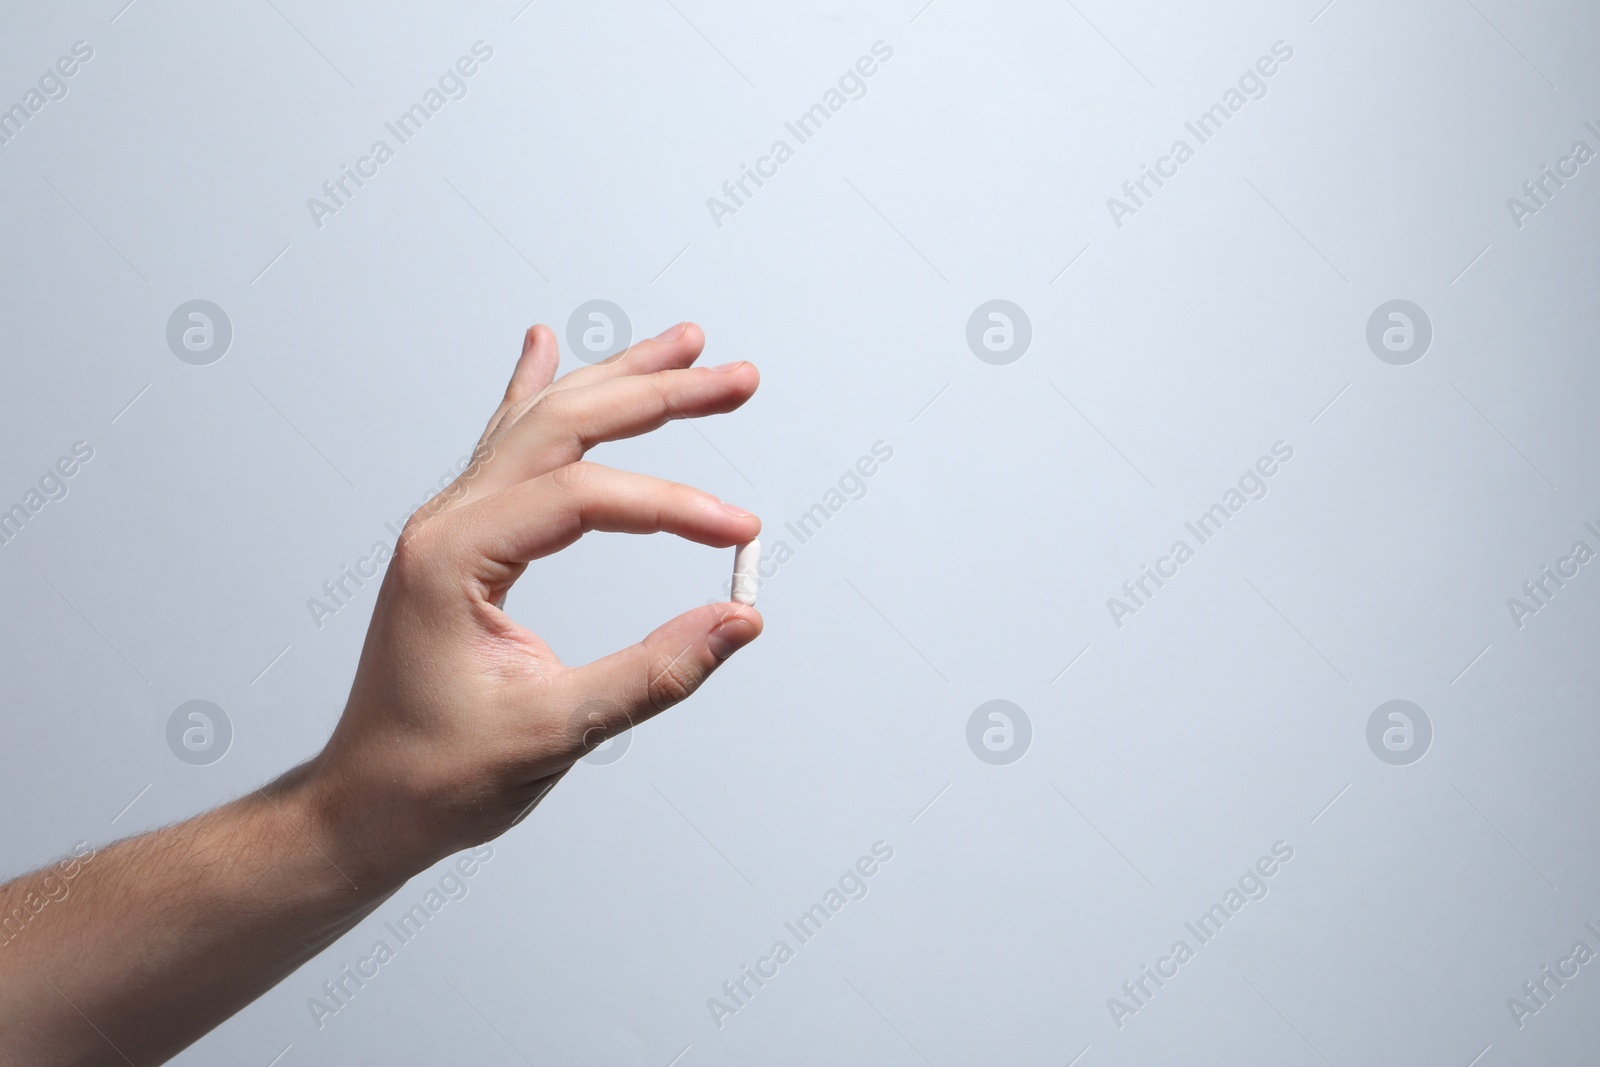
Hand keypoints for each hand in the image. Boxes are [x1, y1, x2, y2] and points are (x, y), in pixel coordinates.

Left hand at [307, 321, 762, 882]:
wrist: (366, 802)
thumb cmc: (438, 775)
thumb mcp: (554, 732)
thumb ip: (654, 672)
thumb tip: (739, 619)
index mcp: (454, 557)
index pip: (583, 497)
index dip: (673, 508)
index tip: (739, 534)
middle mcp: (447, 521)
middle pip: (566, 425)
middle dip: (659, 394)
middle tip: (738, 380)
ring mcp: (450, 523)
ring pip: (541, 422)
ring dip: (618, 382)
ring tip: (685, 345)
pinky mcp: (461, 538)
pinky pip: (506, 445)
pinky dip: (538, 394)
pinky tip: (545, 346)